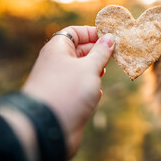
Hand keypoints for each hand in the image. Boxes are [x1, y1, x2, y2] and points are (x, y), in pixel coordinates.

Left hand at [22, 26, 113, 157]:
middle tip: (113, 57)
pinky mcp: (63, 98)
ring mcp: (59, 81)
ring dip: (94, 72)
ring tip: (102, 75)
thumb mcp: (89, 68)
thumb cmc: (68, 91)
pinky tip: (95, 95)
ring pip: (80, 70)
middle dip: (96, 53)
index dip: (92, 32)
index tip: (109, 38)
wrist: (47, 128)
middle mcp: (57, 63)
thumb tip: (109, 38)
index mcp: (58, 49)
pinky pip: (78, 87)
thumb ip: (101, 52)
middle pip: (79, 50)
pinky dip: (88, 89)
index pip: (74, 32)